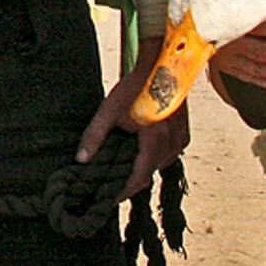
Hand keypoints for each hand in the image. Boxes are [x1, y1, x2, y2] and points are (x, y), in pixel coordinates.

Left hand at [78, 37, 190, 201]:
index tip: (105, 199)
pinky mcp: (184, 136)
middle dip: (127, 179)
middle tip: (108, 181)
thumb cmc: (136, 85)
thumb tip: (81, 159)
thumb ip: (95, 136)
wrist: (163, 65)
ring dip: (139, 167)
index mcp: (155, 143)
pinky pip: (166, 155)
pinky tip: (137, 149)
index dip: (120, 192)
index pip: (136, 181)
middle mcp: (172, 146)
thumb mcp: (110, 110)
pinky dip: (151, 156)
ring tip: (120, 165)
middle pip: (146, 174)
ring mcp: (181, 142)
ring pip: (156, 165)